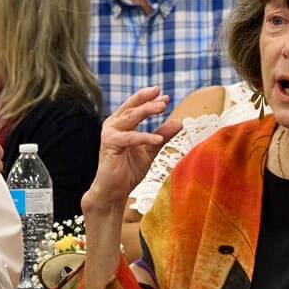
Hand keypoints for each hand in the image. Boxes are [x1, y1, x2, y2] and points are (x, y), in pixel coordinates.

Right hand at [82, 86, 177, 212]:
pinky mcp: (110, 145)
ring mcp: (110, 134)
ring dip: (146, 110)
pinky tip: (158, 139)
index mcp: (121, 123)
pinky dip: (145, 137)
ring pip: (130, 117)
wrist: (113, 191)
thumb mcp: (150, 150)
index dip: (150, 99)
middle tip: (164, 99)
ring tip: (163, 108)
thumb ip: (162, 135)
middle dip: (148, 101)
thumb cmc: (128, 171)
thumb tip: (179, 122)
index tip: (165, 96)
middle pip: (132, 108)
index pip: (135, 106)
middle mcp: (113, 125)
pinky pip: (130, 138)